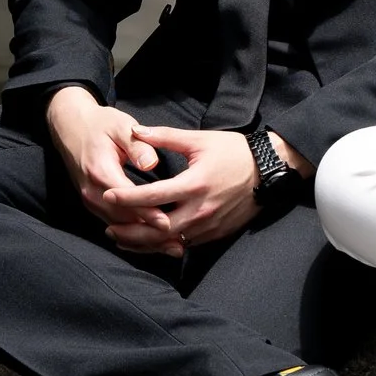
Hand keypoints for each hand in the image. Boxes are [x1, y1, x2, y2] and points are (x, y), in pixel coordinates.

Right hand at [45, 85, 159, 234]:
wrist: (70, 127)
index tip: (167, 223)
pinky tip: (154, 242)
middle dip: (150, 234)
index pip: (126, 199)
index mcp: (100, 171)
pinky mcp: (92, 203)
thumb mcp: (121, 126)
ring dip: (144, 239)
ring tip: (172, 248)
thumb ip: (137, 145)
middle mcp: (92, 191)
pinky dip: (134, 234)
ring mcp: (90, 199)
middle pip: (123, 219)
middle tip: (177, 245)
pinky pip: (114, 223)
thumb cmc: (100, 124)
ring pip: (119, 226)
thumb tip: (152, 164)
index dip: (147, 212)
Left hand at [93, 126, 299, 254]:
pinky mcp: (215, 233)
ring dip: (144, 243)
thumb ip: (166, 137)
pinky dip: (165, 244)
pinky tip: (151, 241)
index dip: (127, 197)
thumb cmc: (233, 152)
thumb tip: (138, 131)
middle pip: (157, 229)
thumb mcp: (200, 140)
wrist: (268, 171)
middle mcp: (199, 210)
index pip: (152, 196)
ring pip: (169, 242)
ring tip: (123, 239)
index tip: (107, 195)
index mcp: (193, 184)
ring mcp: (208, 225)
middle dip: (130, 231)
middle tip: (109, 228)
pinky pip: (185, 244)